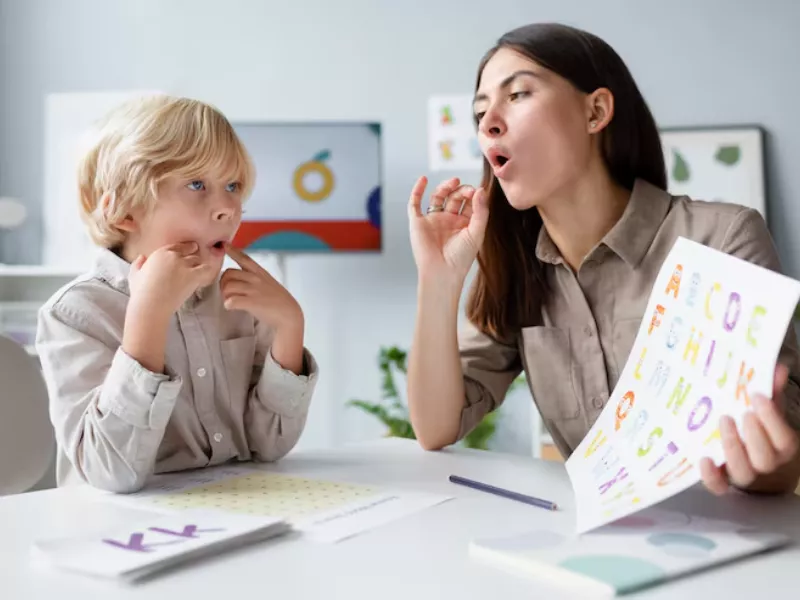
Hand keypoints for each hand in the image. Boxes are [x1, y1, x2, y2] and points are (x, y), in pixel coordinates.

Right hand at [128, 241, 213, 318]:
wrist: (150, 306)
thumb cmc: (141, 293)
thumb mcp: (134, 275)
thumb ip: (138, 264)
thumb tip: (142, 257)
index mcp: (160, 253)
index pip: (176, 247)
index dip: (181, 251)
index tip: (184, 255)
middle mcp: (173, 256)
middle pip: (188, 251)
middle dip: (191, 256)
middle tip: (192, 264)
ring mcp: (184, 265)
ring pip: (197, 259)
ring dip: (197, 264)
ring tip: (198, 271)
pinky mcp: (193, 276)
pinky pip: (206, 269)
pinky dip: (206, 271)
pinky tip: (203, 277)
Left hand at [221, 245, 301, 329]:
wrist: (290, 315)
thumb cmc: (279, 301)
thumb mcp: (269, 283)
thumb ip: (256, 279)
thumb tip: (242, 280)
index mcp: (260, 273)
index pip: (244, 258)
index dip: (233, 251)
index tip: (224, 245)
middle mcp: (256, 279)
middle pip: (228, 273)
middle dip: (223, 283)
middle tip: (227, 293)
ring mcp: (254, 290)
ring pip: (228, 287)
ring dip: (225, 295)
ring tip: (230, 302)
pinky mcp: (252, 302)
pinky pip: (232, 300)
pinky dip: (228, 304)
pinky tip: (231, 307)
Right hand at [408, 176, 488, 284]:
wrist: (442, 272)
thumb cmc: (461, 258)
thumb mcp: (477, 232)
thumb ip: (481, 211)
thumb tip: (481, 190)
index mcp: (463, 223)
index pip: (469, 202)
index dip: (473, 195)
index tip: (477, 192)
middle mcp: (448, 220)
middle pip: (454, 197)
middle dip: (461, 190)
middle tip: (467, 190)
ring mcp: (433, 220)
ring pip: (438, 196)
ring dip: (445, 187)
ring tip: (453, 182)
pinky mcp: (418, 222)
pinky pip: (415, 203)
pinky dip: (418, 190)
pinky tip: (424, 179)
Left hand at [700, 364, 799, 493]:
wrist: (758, 469)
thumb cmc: (762, 433)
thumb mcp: (769, 413)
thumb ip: (772, 392)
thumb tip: (778, 368)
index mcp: (782, 447)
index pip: (783, 438)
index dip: (772, 419)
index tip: (757, 397)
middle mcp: (766, 465)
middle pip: (764, 457)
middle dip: (754, 434)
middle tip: (742, 412)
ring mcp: (744, 475)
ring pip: (743, 472)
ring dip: (733, 447)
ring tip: (724, 421)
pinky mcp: (724, 483)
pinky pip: (719, 486)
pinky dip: (711, 476)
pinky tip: (704, 459)